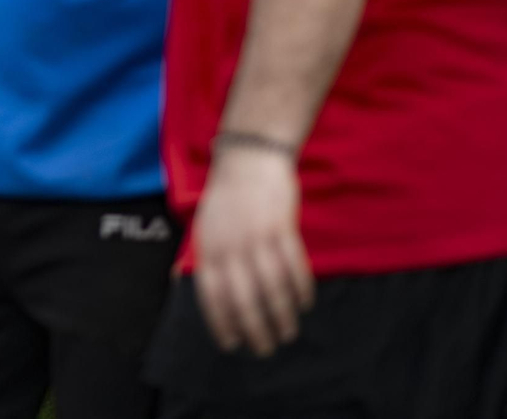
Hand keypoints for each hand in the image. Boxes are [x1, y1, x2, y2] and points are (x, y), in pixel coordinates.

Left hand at [193, 144, 314, 356]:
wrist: (248, 157)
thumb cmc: (228, 197)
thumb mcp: (207, 226)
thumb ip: (209, 258)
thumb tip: (201, 291)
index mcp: (209, 247)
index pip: (212, 294)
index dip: (221, 322)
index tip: (232, 344)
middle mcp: (230, 245)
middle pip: (243, 297)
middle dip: (254, 328)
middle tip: (265, 348)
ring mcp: (256, 236)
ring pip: (271, 286)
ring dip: (282, 314)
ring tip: (288, 331)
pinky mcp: (281, 227)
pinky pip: (294, 266)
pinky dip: (300, 288)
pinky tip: (304, 303)